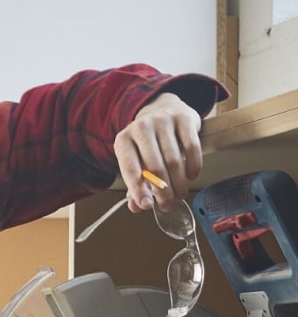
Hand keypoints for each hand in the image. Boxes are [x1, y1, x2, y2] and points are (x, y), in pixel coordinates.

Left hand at [113, 92, 202, 211]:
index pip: (129, 169)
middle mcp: (141, 128)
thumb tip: (138, 206)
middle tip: (168, 205)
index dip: (138, 190)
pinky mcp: (184, 118)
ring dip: (178, 184)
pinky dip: (193, 166)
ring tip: (179, 195)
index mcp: (123, 140)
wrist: (162, 109)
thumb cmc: (146, 142)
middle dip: (163, 192)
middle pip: (155, 167)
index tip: (147, 206)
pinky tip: (190, 177)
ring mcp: (163, 121)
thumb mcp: (135, 160)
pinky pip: (192, 147)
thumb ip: (135, 185)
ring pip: (174, 160)